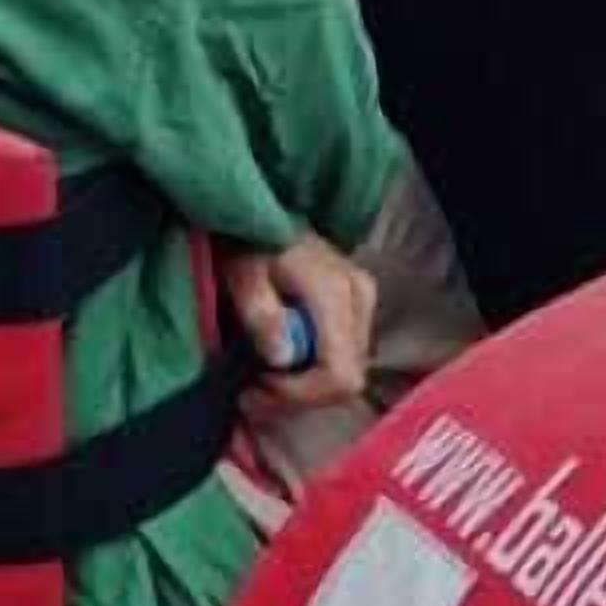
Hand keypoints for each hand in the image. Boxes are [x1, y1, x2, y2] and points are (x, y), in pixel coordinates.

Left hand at [221, 233, 375, 411]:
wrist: (261, 210)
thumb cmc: (247, 239)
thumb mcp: (241, 273)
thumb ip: (261, 313)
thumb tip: (282, 356)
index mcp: (336, 291)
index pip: (340, 373)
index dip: (301, 394)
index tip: (258, 387)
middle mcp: (360, 298)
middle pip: (346, 378)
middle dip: (297, 395)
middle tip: (251, 393)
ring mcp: (363, 302)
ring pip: (346, 371)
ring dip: (302, 385)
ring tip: (260, 377)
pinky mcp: (357, 307)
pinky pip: (342, 356)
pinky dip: (310, 368)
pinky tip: (280, 359)